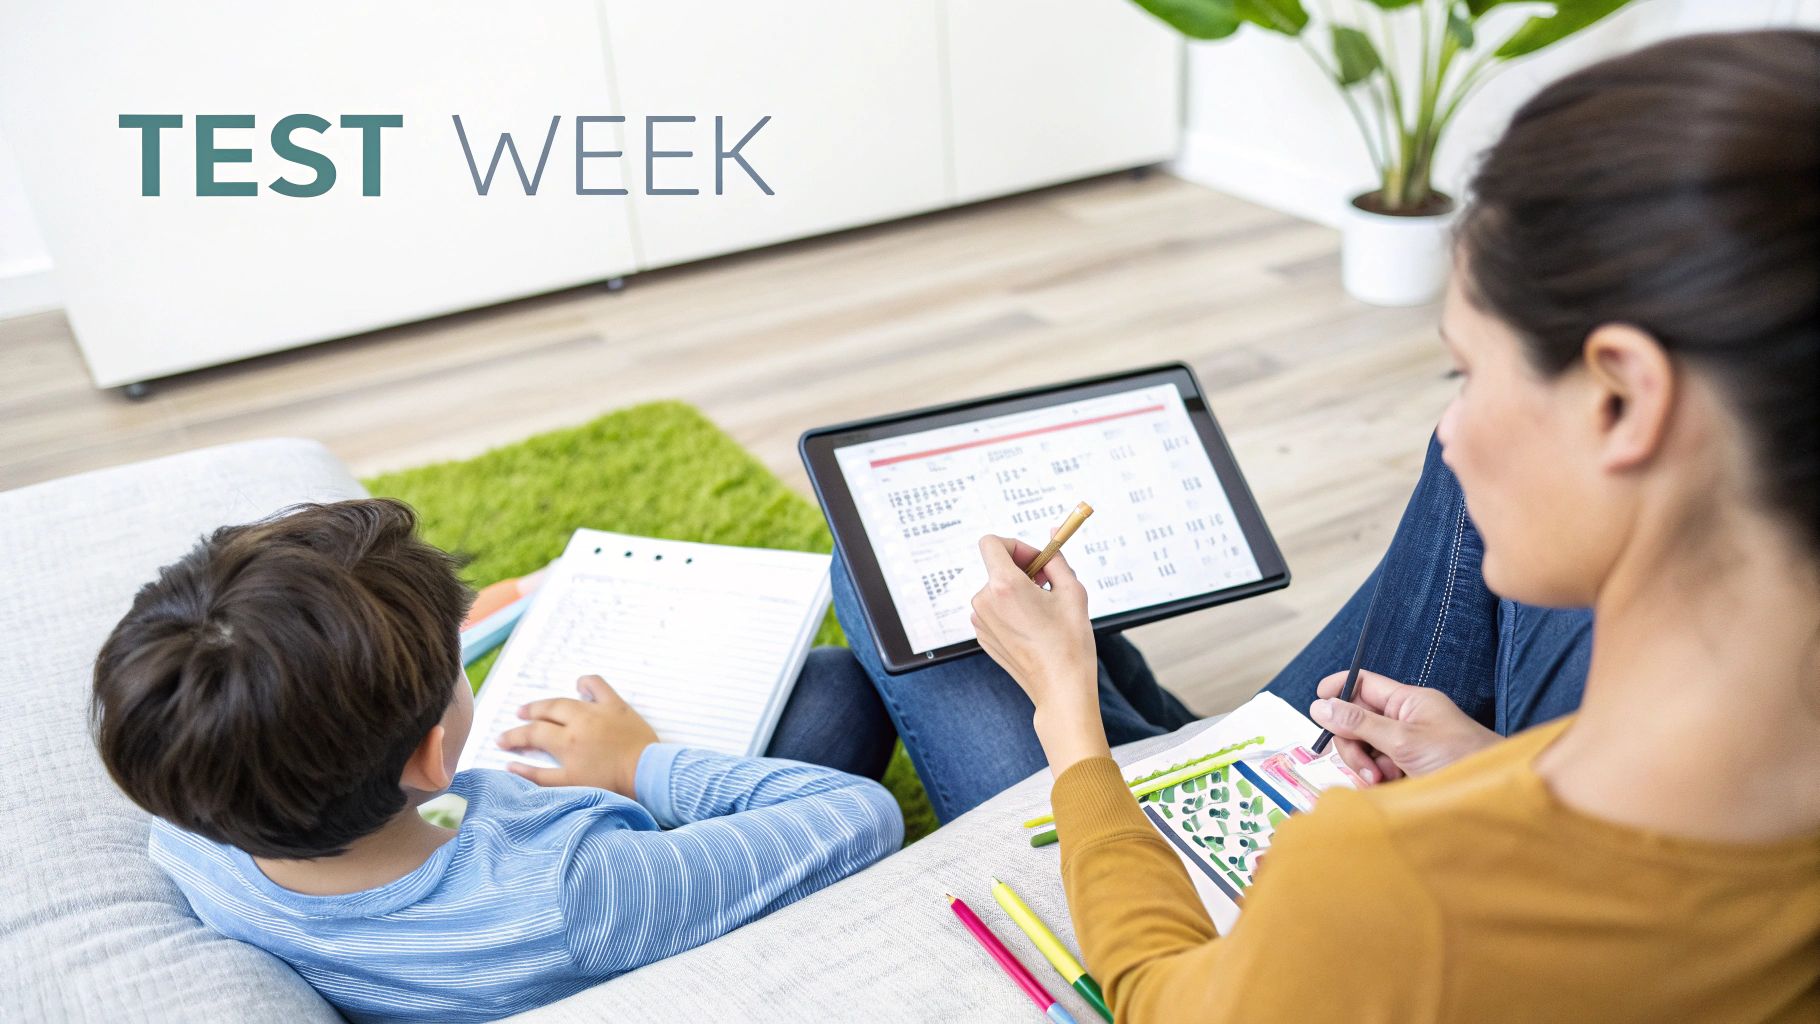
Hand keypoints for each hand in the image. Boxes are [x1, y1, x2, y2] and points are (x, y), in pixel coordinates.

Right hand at [497, 675, 657, 795]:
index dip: (513, 736)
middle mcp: (578, 722)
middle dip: (527, 715)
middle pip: (545, 713)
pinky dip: (587, 683)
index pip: (531, 734)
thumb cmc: (610, 784)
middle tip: (517, 717)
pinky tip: (579, 685)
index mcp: (566, 742)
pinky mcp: (616, 705)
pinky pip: (598, 686)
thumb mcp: (570, 784)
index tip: (501, 740)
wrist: (646, 773)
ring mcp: (597, 711)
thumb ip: (538, 776)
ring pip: (565, 700)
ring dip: (549, 702)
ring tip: (539, 705)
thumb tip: (511, 767)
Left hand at [970, 535, 1108, 772]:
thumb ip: (1057, 558)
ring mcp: (980, 622)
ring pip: (996, 590)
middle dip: (1022, 570)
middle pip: (997, 568)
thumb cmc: (1070, 642)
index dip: (1016, 545)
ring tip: (1044, 611)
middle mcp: (984, 602)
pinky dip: (1011, 611)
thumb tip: (1052, 535)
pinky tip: (1033, 628)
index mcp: (1004, 586)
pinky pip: (994, 611)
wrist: (1060, 689)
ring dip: (1017, 591)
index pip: (992, 543)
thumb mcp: (1072, 591)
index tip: (1036, 560)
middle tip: (1048, 585)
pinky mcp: (983, 637)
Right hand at [1309, 670, 1498, 784]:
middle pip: (1356, 722)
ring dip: (1365, 767)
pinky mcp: (1406, 770)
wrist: (1492, 795)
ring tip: (1383, 781)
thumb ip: (1359, 724)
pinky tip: (1388, 789)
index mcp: (1407, 701)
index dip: (1338, 689)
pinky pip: (1375, 770)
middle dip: (1354, 745)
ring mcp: (1404, 746)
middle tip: (1367, 767)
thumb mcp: (1403, 740)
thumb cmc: (1461, 758)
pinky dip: (1375, 781)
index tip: (1318, 703)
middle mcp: (1404, 720)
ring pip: (1363, 750)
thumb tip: (1321, 706)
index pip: (1362, 683)